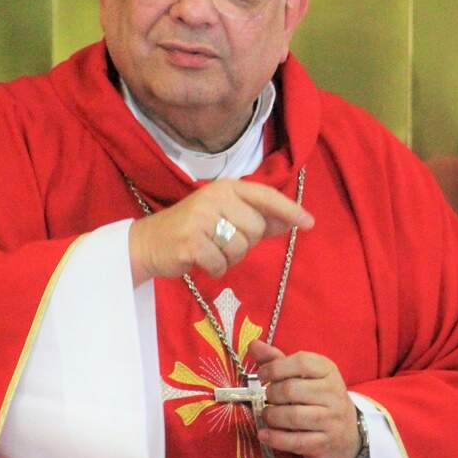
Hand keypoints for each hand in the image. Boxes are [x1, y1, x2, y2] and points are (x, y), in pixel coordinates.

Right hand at [128, 180, 313, 284]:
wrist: (147, 243)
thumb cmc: (192, 230)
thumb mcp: (225, 216)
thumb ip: (258, 217)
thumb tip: (294, 220)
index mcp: (225, 187)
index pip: (265, 196)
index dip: (289, 210)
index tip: (310, 223)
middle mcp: (214, 198)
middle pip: (255, 228)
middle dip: (245, 243)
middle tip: (222, 241)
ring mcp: (201, 219)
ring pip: (240, 249)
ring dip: (229, 258)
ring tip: (210, 250)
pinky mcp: (191, 243)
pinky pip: (222, 265)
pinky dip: (215, 269)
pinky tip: (199, 260)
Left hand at [248, 340, 360, 457]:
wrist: (348, 432)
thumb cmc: (319, 397)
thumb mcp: (304, 375)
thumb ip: (277, 360)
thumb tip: (253, 345)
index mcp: (328, 371)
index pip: (301, 362)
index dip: (275, 367)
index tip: (262, 375)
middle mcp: (333, 393)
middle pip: (291, 389)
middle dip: (271, 394)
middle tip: (267, 397)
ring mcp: (331, 419)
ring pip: (293, 416)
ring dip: (271, 416)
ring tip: (267, 414)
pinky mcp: (325, 443)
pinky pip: (295, 441)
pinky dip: (275, 438)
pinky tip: (264, 434)